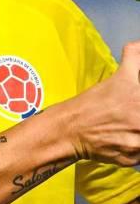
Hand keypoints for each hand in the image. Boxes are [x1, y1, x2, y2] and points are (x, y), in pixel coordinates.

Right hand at [66, 41, 139, 165]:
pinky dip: (135, 147)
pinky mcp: (134, 158)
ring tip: (126, 125)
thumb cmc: (94, 101)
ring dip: (137, 132)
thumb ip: (135, 57)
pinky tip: (123, 138)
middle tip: (130, 114)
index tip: (136, 102)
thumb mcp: (119, 76)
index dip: (139, 102)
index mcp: (139, 98)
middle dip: (138, 117)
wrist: (70, 129)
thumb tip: (138, 45)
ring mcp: (139, 143)